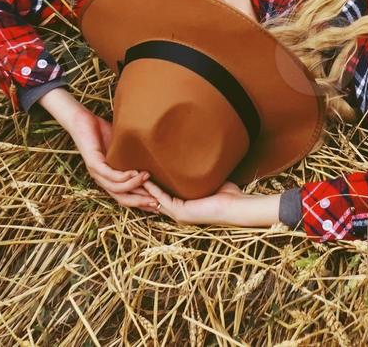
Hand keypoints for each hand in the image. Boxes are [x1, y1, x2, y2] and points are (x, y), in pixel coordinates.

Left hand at [39, 88, 157, 210]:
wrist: (80, 120)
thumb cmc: (102, 132)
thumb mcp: (121, 147)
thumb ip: (133, 155)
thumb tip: (153, 157)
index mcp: (109, 178)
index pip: (126, 197)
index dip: (141, 202)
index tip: (158, 204)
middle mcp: (102, 179)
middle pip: (122, 198)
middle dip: (140, 202)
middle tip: (157, 202)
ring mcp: (96, 173)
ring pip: (116, 188)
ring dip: (134, 185)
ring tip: (148, 177)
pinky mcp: (93, 163)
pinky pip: (109, 174)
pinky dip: (123, 176)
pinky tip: (134, 172)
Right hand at [142, 179, 281, 228]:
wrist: (236, 206)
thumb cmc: (228, 194)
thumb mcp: (208, 181)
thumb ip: (198, 173)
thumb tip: (197, 155)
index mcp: (183, 206)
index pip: (161, 195)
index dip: (151, 185)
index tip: (142, 171)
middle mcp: (178, 211)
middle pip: (153, 199)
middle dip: (141, 187)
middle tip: (131, 173)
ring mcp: (178, 213)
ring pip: (154, 200)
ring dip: (143, 188)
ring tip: (133, 175)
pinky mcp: (180, 212)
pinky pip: (161, 199)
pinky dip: (153, 189)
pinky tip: (145, 180)